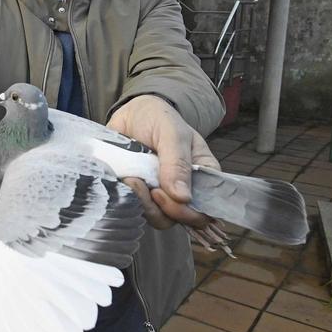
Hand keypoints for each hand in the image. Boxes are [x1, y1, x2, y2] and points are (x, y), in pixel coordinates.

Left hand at [107, 95, 219, 228]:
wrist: (131, 113)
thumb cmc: (158, 118)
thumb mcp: (172, 133)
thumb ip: (178, 162)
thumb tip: (183, 198)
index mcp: (202, 174)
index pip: (206, 208)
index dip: (188, 212)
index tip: (164, 194)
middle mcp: (184, 189)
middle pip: (180, 218)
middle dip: (161, 208)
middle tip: (145, 185)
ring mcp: (161, 193)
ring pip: (158, 218)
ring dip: (143, 204)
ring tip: (131, 179)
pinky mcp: (141, 194)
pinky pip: (138, 209)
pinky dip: (130, 199)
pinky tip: (124, 180)